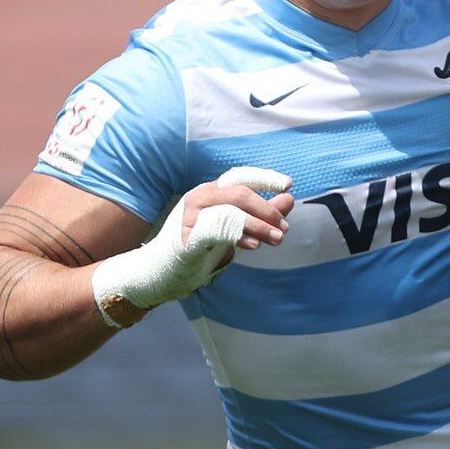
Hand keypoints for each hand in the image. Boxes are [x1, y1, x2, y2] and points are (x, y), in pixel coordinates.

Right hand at [91, 167, 294, 317]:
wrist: (159, 271)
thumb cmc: (200, 247)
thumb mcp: (234, 227)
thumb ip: (261, 213)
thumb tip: (289, 198)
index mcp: (209, 193)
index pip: (239, 176)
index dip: (265, 178)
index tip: (288, 184)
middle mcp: (198, 199)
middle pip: (240, 194)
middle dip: (267, 210)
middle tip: (284, 229)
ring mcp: (190, 217)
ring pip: (231, 211)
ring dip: (259, 225)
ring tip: (277, 239)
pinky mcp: (187, 239)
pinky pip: (217, 230)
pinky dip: (239, 235)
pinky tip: (253, 245)